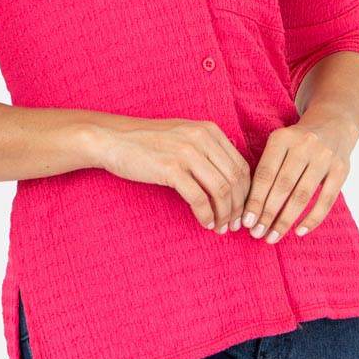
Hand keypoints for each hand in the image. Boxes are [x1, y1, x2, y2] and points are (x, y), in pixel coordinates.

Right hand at [93, 116, 250, 232]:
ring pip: (221, 190)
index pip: (241, 166)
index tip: (241, 210)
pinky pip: (199, 198)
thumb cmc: (147, 142)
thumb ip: (207, 150)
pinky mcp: (171, 169)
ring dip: (224, 214)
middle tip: (234, 225)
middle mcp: (202, 138)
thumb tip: (231, 179)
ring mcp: (186, 152)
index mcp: (209, 130)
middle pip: (235, 179)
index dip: (246, 193)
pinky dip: (206, 215)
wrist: (113, 139)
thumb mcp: (184, 135)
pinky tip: (205, 223)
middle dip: (238, 207)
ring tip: (220, 228)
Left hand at [240, 114, 358, 242]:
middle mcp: (303, 145)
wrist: (333, 124)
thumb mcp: (279, 144)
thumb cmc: (296, 143)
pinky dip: (312, 218)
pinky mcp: (341, 169)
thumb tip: (248, 208)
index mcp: (281, 138)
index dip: (254, 199)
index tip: (246, 222)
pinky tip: (299, 231)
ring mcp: (324, 157)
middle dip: (267, 213)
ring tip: (273, 237)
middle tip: (257, 234)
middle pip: (282, 186)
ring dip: (286, 220)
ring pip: (302, 195)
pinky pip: (327, 200)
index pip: (265, 174)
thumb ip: (266, 168)